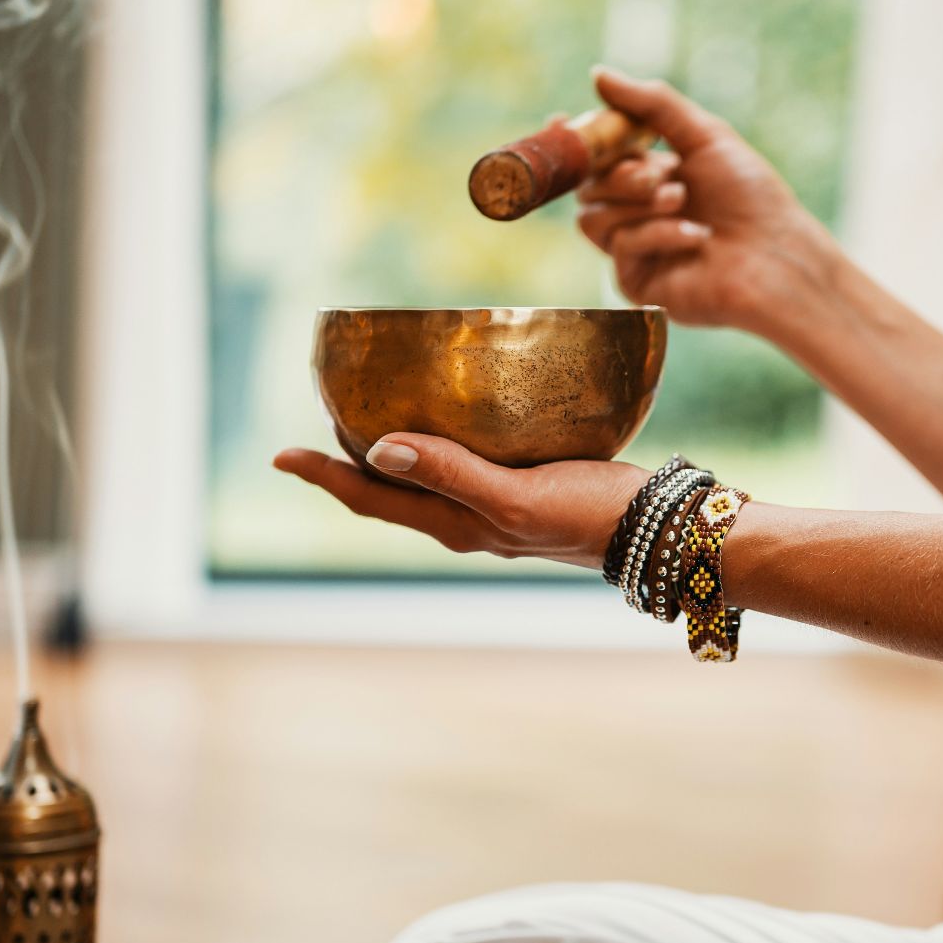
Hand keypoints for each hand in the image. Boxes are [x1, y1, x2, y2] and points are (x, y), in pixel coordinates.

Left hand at [273, 436, 648, 569]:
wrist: (661, 530)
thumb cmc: (592, 515)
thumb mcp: (517, 497)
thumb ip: (452, 473)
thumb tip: (379, 449)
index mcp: (456, 524)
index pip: (370, 498)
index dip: (323, 475)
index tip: (281, 453)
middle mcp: (468, 518)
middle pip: (389, 491)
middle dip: (348, 461)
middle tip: (319, 418)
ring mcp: (497, 506)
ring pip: (425, 477)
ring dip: (390, 450)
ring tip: (370, 412)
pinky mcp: (527, 486)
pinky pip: (464, 462)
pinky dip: (441, 439)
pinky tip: (455, 413)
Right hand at [576, 66, 848, 339]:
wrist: (778, 255)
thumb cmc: (751, 197)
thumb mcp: (704, 136)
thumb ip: (652, 105)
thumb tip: (598, 74)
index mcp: (650, 177)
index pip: (596, 159)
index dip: (576, 141)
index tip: (562, 119)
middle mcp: (637, 214)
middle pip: (587, 186)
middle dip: (621, 173)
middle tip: (663, 173)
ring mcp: (636, 250)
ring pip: (592, 218)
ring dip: (638, 203)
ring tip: (681, 201)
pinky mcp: (638, 284)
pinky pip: (619, 248)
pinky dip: (657, 234)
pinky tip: (696, 237)